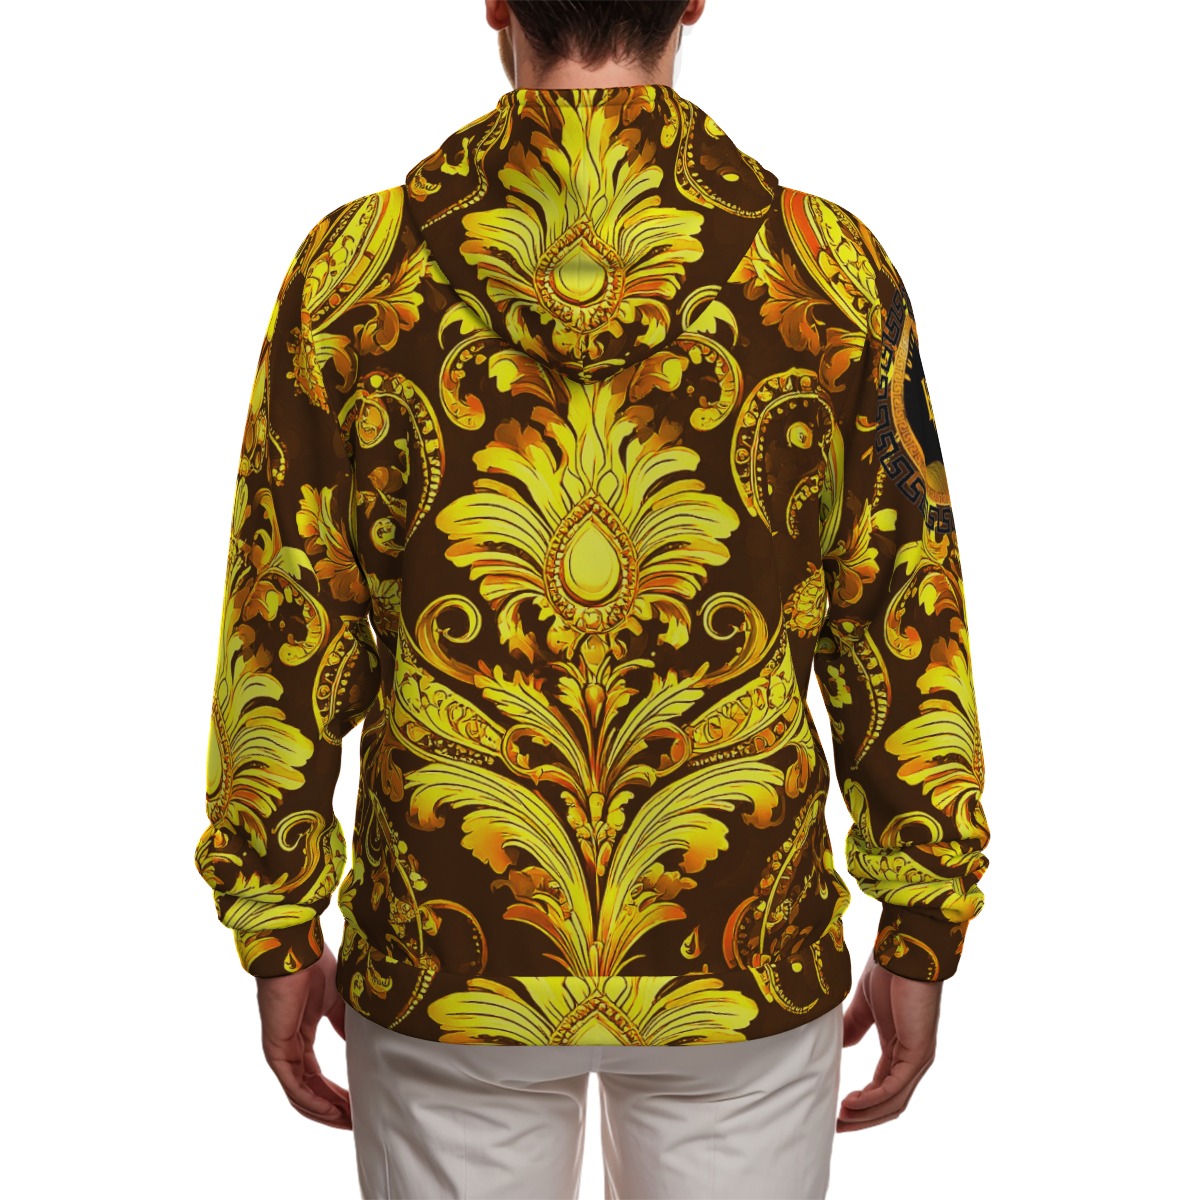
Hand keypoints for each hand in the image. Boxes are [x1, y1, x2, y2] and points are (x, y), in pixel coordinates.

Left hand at [256, 945, 351, 1129]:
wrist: (298, 952)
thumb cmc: (315, 967)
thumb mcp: (338, 1002)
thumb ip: (345, 1026)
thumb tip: (359, 1044)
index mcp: (301, 1036)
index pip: (317, 1077)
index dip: (337, 1094)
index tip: (358, 1105)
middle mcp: (290, 1048)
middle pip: (310, 1092)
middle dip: (334, 1109)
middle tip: (357, 1122)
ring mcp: (281, 1052)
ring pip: (302, 1095)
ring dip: (325, 1111)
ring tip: (349, 1122)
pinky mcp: (277, 1051)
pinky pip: (294, 1087)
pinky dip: (313, 1102)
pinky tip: (332, 1111)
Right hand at [836, 954, 940, 1131]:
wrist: (904, 952)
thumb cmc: (888, 973)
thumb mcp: (864, 1005)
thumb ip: (854, 1027)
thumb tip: (840, 1045)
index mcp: (898, 1048)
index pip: (881, 1087)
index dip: (860, 1103)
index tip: (835, 1110)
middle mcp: (911, 1059)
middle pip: (889, 1102)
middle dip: (862, 1118)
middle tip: (836, 1125)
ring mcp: (917, 1058)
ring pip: (893, 1101)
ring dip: (866, 1114)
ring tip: (841, 1118)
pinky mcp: (918, 1053)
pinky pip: (895, 1087)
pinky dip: (873, 1099)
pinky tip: (853, 1102)